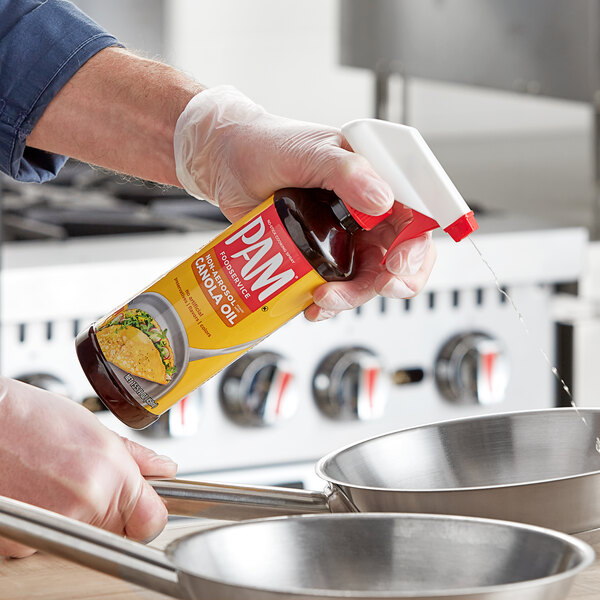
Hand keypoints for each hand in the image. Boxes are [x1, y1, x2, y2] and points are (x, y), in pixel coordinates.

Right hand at [0, 378, 176, 557]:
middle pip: (121, 529)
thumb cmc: (30, 418)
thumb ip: (136, 456)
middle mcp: (85, 505)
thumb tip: (163, 469)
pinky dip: (51, 519)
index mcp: (110, 476)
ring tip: (60, 480)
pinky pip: (52, 538)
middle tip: (92, 480)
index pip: (152, 520)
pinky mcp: (23, 541)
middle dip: (115, 509)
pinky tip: (41, 490)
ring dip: (81, 515)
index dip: (150, 510)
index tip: (145, 502)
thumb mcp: (94, 428)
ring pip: (86, 534)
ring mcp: (52, 526)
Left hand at [174, 86, 435, 320]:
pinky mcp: (319, 257)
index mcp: (375, 178)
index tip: (399, 262)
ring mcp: (344, 237)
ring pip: (368, 278)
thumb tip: (380, 198)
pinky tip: (314, 305)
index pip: (416, 214)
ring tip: (325, 298)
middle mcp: (366, 211)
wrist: (226, 163)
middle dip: (393, 279)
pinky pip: (336, 287)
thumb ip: (347, 171)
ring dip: (354, 296)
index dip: (417, 244)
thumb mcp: (309, 151)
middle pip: (400, 255)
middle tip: (378, 287)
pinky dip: (329, 304)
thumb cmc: (267, 145)